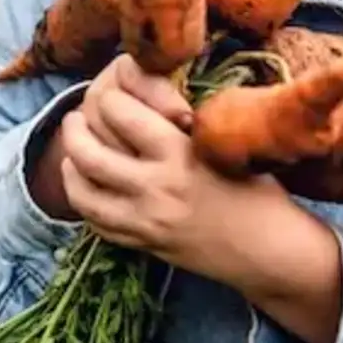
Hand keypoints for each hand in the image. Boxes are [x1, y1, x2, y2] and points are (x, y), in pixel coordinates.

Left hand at [57, 54, 283, 279]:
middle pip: (89, 154)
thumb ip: (178, 124)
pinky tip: (87, 187)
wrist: (271, 250)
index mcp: (179, 153)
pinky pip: (97, 224)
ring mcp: (146, 222)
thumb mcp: (223, 143)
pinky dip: (85, 203)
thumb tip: (140, 92)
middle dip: (74, 130)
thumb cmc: (257, 188)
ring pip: (83, 193)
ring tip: (72, 152)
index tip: (112, 94)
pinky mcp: (145, 245)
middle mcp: (156, 188)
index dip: (110, 97)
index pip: (119, 112)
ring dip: (71, 167)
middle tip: (74, 118)